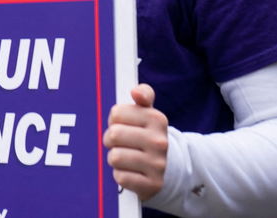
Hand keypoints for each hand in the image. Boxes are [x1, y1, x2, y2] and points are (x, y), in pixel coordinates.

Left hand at [104, 83, 167, 200]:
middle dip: (110, 139)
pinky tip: (130, 171)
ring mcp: (158, 164)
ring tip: (124, 157)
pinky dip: (120, 175)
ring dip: (114, 158)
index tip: (121, 124)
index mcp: (157, 119)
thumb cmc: (146, 135)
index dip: (114, 120)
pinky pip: (121, 177)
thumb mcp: (148, 113)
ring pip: (115, 157)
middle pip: (114, 135)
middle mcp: (160, 141)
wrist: (166, 169)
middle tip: (118, 143)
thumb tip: (135, 91)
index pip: (116, 113)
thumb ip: (143, 95)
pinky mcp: (153, 184)